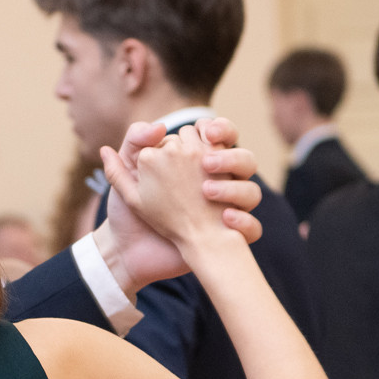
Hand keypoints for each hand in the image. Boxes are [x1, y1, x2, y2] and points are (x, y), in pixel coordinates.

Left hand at [95, 117, 261, 294]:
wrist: (128, 252)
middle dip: (229, 157)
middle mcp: (215, 186)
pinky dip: (244, 223)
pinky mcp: (226, 237)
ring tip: (208, 192)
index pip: (220, 139)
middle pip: (243, 160)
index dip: (219, 130)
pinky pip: (252, 228)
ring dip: (236, 189)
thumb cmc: (126, 212)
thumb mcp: (127, 174)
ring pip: (251, 193)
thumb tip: (161, 126)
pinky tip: (225, 219)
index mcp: (194, 166)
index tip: (208, 133)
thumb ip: (136, 141)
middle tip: (207, 164)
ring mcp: (225, 212)